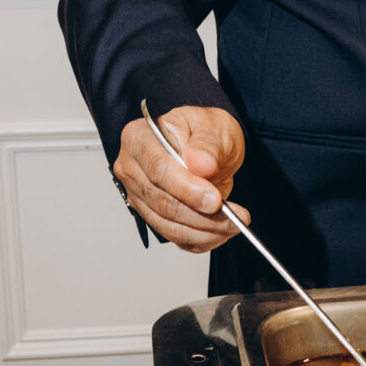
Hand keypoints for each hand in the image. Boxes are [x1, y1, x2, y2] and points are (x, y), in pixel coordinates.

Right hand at [114, 105, 247, 251]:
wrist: (208, 148)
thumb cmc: (204, 131)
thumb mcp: (213, 127)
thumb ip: (208, 145)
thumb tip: (200, 164)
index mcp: (139, 138)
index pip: (158, 170)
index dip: (187, 189)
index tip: (214, 200)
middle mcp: (132, 169)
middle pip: (162, 202)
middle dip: (201, 214)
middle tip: (233, 216)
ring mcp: (139, 195)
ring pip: (169, 225)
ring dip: (204, 230)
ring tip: (234, 223)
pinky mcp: (152, 216)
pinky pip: (175, 236)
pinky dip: (202, 238)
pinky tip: (222, 231)